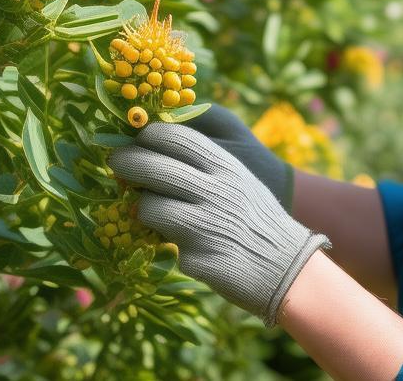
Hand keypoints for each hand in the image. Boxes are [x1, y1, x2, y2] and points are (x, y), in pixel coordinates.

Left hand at [107, 121, 331, 327]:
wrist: (288, 268)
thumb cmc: (253, 216)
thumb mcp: (236, 177)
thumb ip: (201, 162)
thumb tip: (150, 144)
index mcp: (224, 167)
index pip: (174, 136)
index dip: (146, 134)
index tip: (134, 139)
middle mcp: (215, 192)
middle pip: (152, 166)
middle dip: (125, 162)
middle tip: (114, 162)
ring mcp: (207, 226)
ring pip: (148, 207)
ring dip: (141, 208)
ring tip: (148, 211)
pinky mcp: (200, 259)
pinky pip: (164, 245)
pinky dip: (166, 245)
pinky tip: (180, 245)